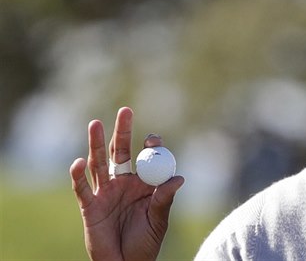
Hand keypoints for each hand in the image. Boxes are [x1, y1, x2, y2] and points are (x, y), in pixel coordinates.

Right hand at [69, 107, 184, 260]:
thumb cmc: (145, 242)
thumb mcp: (159, 220)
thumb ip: (164, 199)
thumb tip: (178, 178)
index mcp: (144, 184)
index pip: (147, 157)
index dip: (150, 146)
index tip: (153, 139)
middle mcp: (124, 183)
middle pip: (120, 152)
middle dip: (122, 131)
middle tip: (125, 110)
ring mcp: (105, 193)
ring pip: (99, 163)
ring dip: (96, 144)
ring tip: (95, 123)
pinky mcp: (90, 206)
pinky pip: (83, 188)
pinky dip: (79, 175)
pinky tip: (79, 161)